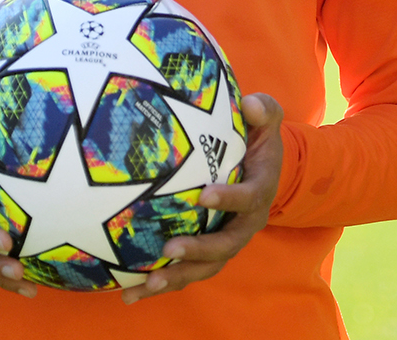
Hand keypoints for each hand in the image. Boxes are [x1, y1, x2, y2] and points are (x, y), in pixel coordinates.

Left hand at [122, 92, 284, 304]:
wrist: (262, 168)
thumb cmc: (257, 139)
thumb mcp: (266, 119)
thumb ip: (264, 110)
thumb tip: (251, 104)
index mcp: (259, 192)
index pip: (248, 198)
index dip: (229, 199)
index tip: (203, 196)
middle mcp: (245, 224)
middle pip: (225, 246)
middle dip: (198, 250)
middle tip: (170, 249)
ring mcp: (226, 242)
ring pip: (204, 267)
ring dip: (177, 277)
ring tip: (147, 283)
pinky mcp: (207, 252)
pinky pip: (186, 271)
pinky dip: (161, 283)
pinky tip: (129, 292)